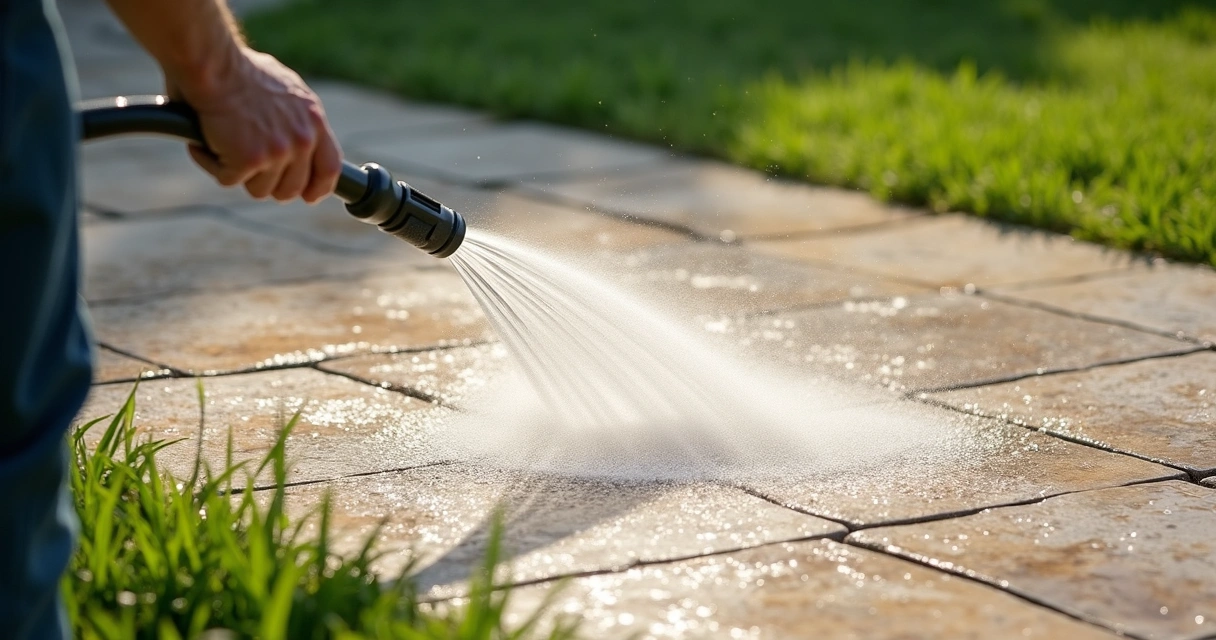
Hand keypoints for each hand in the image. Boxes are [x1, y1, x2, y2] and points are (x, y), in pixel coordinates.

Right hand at [165, 47, 341, 203]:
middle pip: (292, 189)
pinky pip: (228, 179)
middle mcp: (302, 140)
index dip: (319, 188)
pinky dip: (211, 163)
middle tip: (248, 167)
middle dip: (269, 185)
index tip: (308, 197)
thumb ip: (298, 117)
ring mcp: (277, 152)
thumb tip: (297, 138)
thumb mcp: (287, 89)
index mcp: (314, 121)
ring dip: (239, 173)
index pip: (330, 168)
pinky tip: (204, 141)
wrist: (214, 64)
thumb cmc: (241, 69)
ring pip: (259, 190)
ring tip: (224, 143)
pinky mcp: (249, 160)